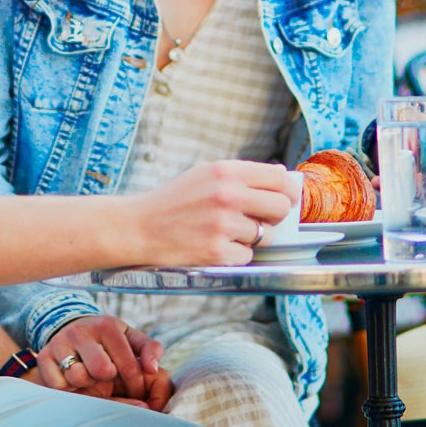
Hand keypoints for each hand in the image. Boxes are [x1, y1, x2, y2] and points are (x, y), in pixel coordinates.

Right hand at [36, 316, 172, 410]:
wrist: (72, 329)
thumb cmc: (108, 340)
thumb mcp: (130, 339)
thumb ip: (150, 350)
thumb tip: (153, 369)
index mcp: (107, 325)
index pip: (128, 366)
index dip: (135, 385)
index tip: (136, 391)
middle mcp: (82, 331)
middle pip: (101, 371)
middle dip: (108, 382)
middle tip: (108, 381)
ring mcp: (60, 342)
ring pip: (77, 376)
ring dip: (86, 383)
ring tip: (89, 376)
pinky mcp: (44, 356)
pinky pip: (58, 384)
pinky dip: (68, 387)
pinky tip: (72, 378)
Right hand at [126, 160, 296, 266]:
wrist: (138, 227)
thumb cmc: (172, 201)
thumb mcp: (204, 174)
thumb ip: (242, 175)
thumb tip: (282, 176)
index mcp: (225, 171)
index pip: (278, 178)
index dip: (288, 190)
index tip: (287, 197)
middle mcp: (227, 195)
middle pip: (280, 207)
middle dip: (274, 216)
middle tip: (260, 219)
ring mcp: (223, 225)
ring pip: (264, 235)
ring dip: (249, 237)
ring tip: (222, 231)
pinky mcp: (218, 252)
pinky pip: (247, 255)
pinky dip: (235, 254)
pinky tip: (214, 245)